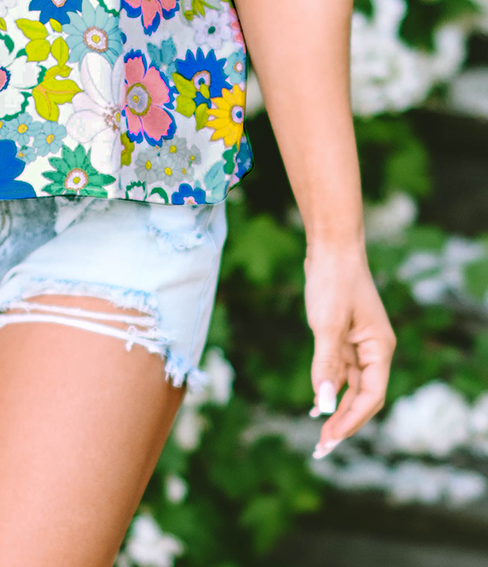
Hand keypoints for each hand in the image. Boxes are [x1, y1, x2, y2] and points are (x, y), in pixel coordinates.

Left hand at [304, 243, 394, 457]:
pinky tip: (316, 403)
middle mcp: (373, 351)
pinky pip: (339, 371)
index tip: (330, 438)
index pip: (371, 396)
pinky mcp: (343, 337)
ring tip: (319, 434)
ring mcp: (358, 344)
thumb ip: (326, 364)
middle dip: (343, 422)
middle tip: (322, 447)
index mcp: (380, 349)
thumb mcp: (327, 324)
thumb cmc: (333, 281)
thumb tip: (322, 403)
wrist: (330, 247)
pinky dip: (328, 387)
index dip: (351, 420)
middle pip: (362, 397)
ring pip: (349, 386)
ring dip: (335, 408)